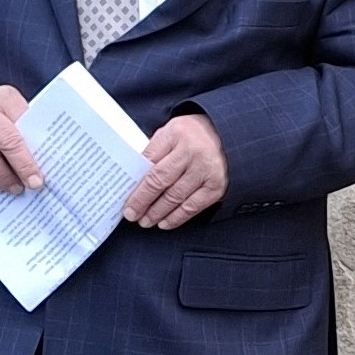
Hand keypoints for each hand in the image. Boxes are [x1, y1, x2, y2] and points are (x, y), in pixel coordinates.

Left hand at [123, 113, 227, 230]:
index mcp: (176, 134)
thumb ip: (156, 150)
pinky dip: (177, 217)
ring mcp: (205, 170)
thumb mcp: (172, 132)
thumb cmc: (195, 135)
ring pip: (174, 197)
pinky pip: (192, 206)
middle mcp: (192, 151)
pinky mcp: (216, 186)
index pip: (148, 161)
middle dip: (141, 201)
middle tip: (131, 214)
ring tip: (145, 220)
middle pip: (159, 181)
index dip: (135, 182)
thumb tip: (136, 178)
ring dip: (156, 212)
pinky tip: (165, 222)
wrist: (230, 135)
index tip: (124, 197)